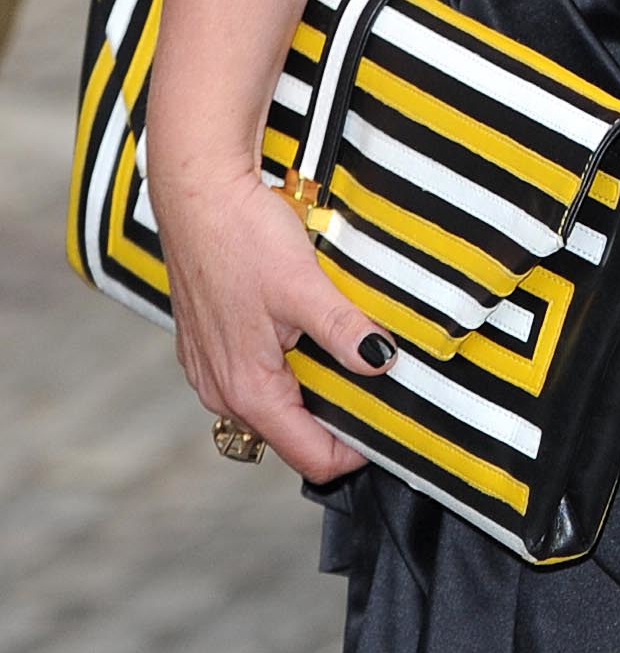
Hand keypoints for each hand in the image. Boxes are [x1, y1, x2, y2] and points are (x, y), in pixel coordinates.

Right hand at [160, 164, 384, 482]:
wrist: (197, 194)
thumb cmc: (241, 235)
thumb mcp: (304, 286)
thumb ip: (344, 331)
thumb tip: (382, 363)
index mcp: (248, 390)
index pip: (311, 457)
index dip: (355, 449)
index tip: (390, 424)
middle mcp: (222, 391)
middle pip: (294, 434)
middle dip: (338, 417)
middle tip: (379, 380)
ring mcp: (212, 369)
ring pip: (276, 404)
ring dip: (313, 387)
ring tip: (347, 347)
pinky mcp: (210, 345)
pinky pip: (257, 376)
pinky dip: (288, 365)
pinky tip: (306, 329)